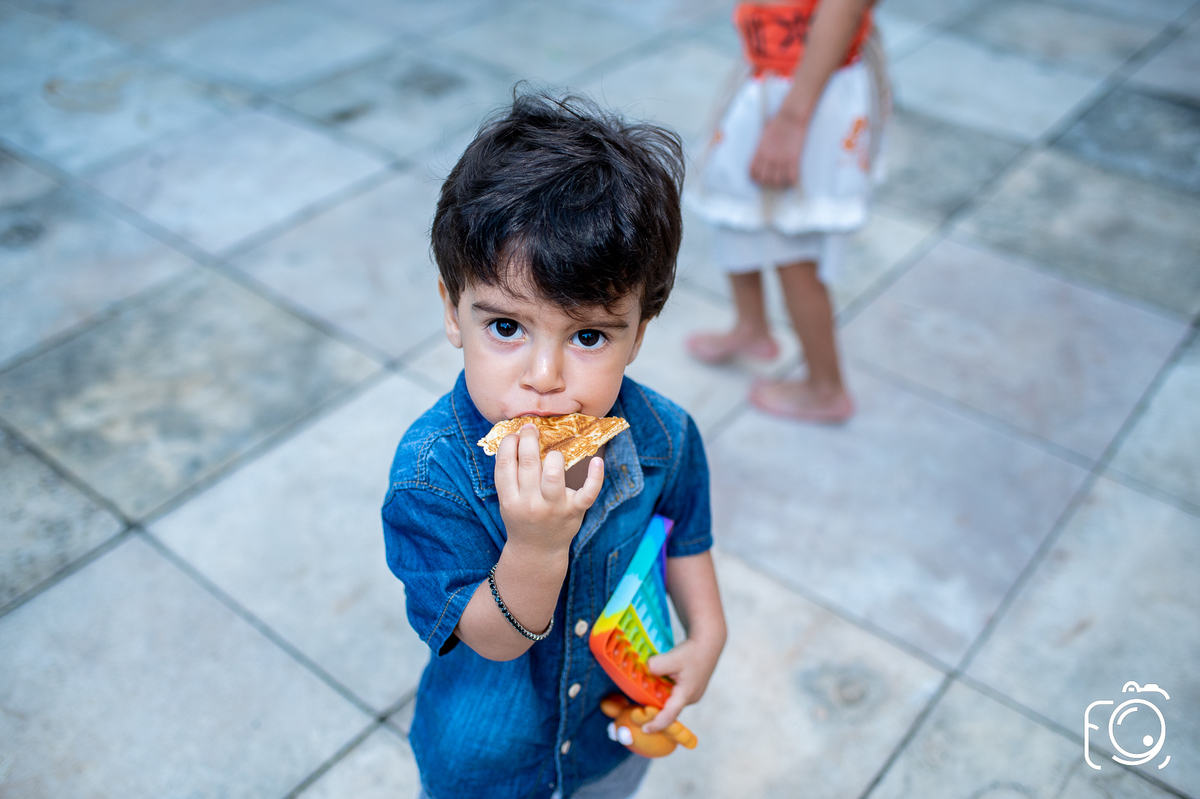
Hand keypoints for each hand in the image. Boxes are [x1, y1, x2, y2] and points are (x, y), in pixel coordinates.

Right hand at [494, 424, 603, 558]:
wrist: (537, 552)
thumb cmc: (522, 519)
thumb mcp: (507, 501)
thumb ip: (509, 476)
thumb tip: (514, 438)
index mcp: (509, 500)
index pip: (505, 464)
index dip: (509, 443)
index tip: (514, 434)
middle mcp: (531, 504)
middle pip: (529, 463)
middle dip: (529, 439)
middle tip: (531, 428)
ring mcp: (554, 508)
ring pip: (554, 474)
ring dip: (555, 456)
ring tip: (554, 452)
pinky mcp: (575, 511)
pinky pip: (588, 492)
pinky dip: (595, 476)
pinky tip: (597, 461)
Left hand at [641, 633, 723, 732]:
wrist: (709, 643)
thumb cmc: (693, 652)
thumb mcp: (673, 657)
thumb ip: (657, 666)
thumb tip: (646, 670)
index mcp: (686, 694)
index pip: (670, 715)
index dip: (657, 724)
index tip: (645, 729)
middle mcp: (691, 698)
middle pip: (670, 710)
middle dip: (655, 711)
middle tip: (639, 710)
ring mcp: (693, 694)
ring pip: (672, 701)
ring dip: (660, 699)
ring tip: (646, 693)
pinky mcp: (692, 688)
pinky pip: (676, 694)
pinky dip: (665, 692)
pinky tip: (657, 683)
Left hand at [749, 108, 807, 188]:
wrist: (791, 116)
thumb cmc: (777, 122)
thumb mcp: (763, 135)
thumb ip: (761, 148)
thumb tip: (761, 157)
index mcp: (759, 151)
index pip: (752, 172)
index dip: (755, 179)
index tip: (761, 178)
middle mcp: (769, 157)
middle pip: (764, 180)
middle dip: (767, 183)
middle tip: (773, 181)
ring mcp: (781, 158)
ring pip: (777, 181)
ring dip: (780, 184)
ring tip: (783, 181)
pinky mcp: (793, 158)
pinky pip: (791, 177)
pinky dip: (792, 181)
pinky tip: (792, 178)